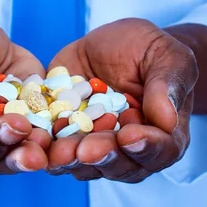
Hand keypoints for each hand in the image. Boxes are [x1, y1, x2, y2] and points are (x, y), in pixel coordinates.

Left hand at [46, 19, 198, 182]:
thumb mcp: (167, 56)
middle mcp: (130, 147)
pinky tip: (38, 138)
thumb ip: (168, 84)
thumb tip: (166, 118)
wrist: (115, 42)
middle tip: (87, 148)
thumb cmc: (149, 49)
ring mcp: (97, 143)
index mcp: (164, 133)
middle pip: (120, 163)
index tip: (129, 136)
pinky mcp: (67, 131)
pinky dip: (46, 146)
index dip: (146, 147)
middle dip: (103, 156)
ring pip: (86, 163)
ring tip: (60, 150)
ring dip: (72, 159)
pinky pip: (55, 146)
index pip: (161, 150)